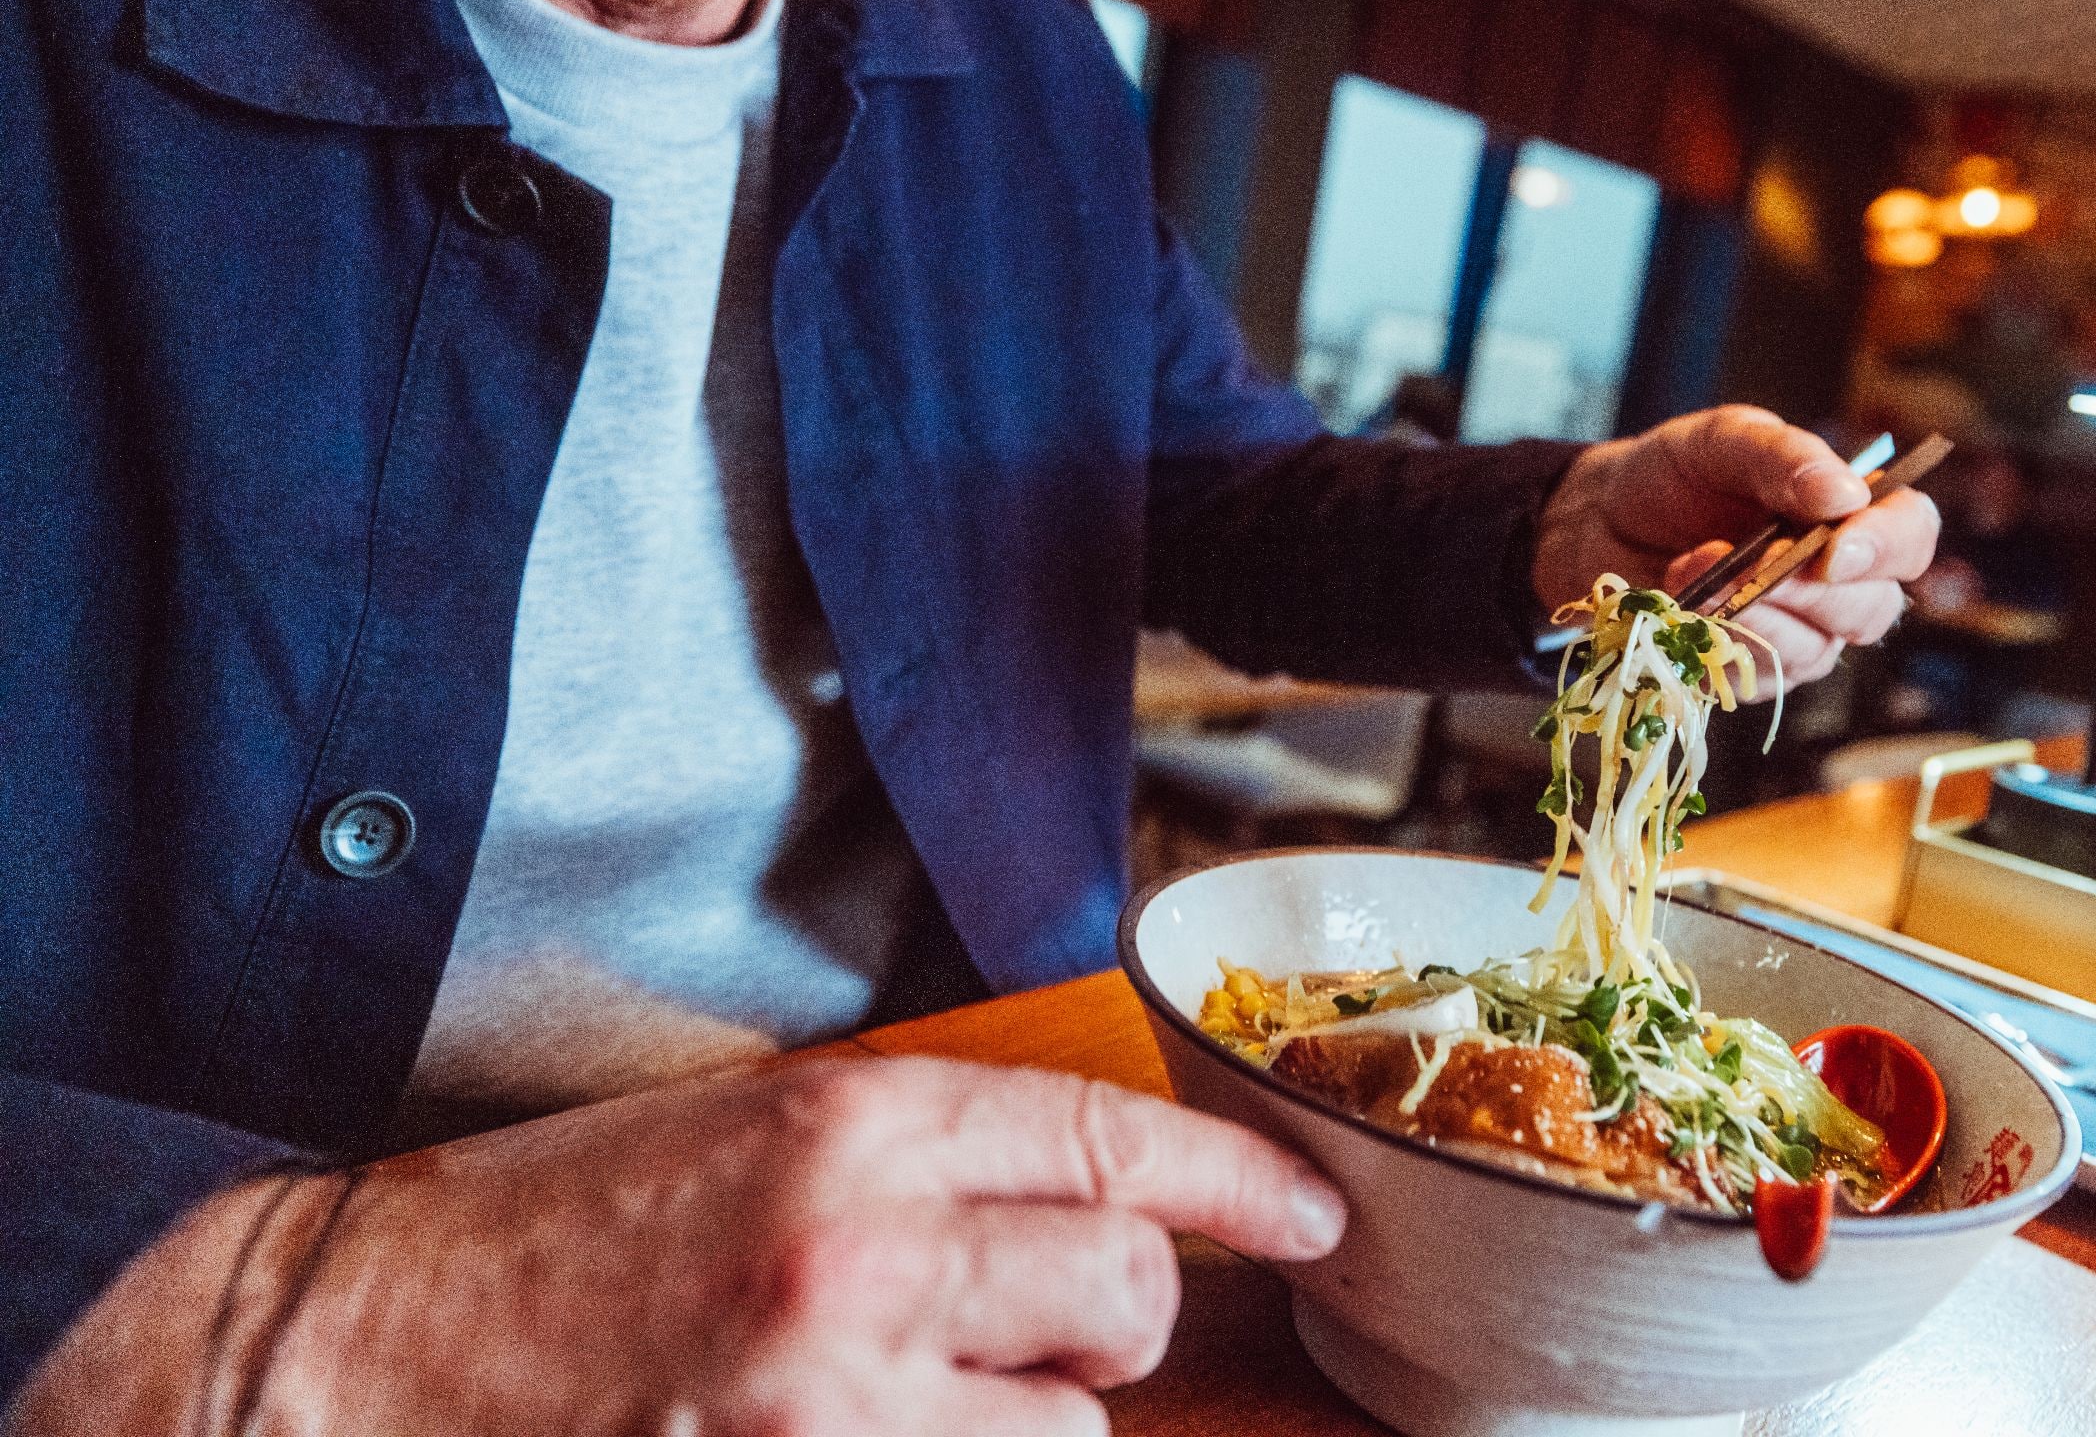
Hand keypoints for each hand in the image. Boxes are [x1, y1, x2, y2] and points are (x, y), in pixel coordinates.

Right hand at [11, 1056, 1345, 1435]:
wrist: (356, 1350)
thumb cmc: (550, 1236)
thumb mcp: (746, 1134)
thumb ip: (921, 1158)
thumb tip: (1083, 1207)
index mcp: (849, 1118)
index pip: (1108, 1135)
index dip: (1239, 1177)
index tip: (1310, 1209)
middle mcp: (859, 1243)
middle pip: (1125, 1290)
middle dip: (1114, 1324)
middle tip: (1039, 1333)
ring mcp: (833, 1390)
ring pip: (1069, 1433)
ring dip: (1027, 1425)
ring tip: (912, 1406)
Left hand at [1533, 405, 1940, 686]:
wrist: (1595, 521)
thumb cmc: (1672, 475)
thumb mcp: (1722, 440)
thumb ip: (1783, 456)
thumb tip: (1846, 493)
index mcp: (1850, 514)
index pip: (1911, 536)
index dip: (1887, 548)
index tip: (1835, 549)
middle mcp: (1837, 581)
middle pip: (1873, 608)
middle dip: (1809, 590)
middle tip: (1750, 562)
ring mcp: (1796, 633)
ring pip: (1815, 650)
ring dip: (1753, 613)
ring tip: (1693, 570)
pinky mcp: (1747, 672)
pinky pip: (1755, 674)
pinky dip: (1715, 638)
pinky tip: (1680, 602)